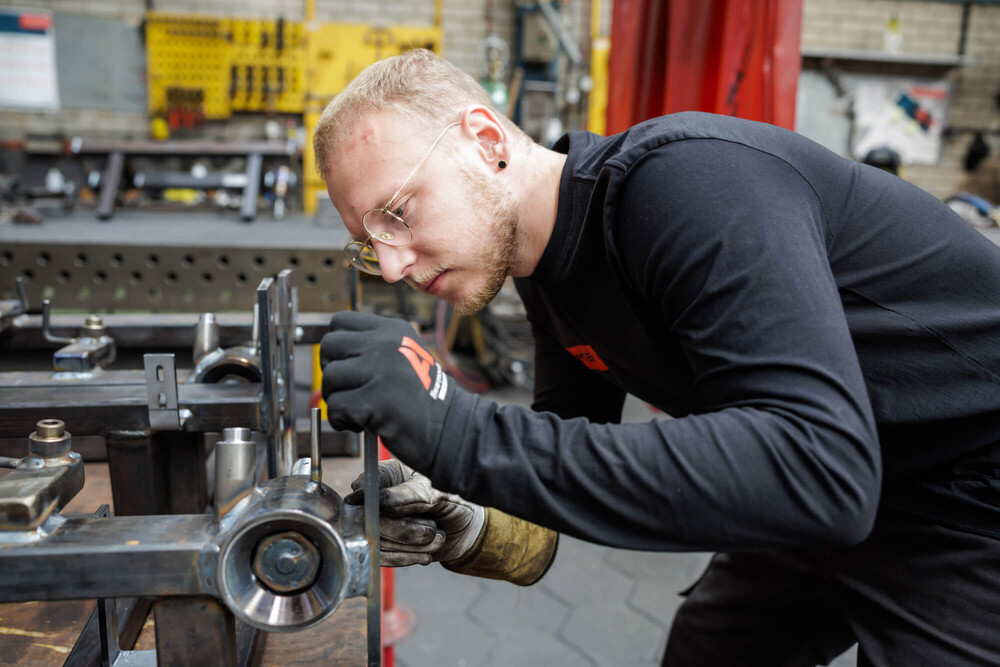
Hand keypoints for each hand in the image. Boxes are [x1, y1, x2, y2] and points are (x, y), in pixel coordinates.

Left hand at [321, 311, 461, 470]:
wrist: (451, 428)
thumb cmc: (424, 398)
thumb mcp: (405, 354)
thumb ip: (373, 346)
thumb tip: (331, 352)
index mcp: (392, 330)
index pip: (340, 322)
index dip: (337, 347)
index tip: (347, 366)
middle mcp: (385, 343)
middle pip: (329, 346)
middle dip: (333, 372)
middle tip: (351, 390)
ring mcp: (379, 370)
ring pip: (329, 378)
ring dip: (338, 399)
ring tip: (361, 409)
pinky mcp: (374, 400)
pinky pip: (335, 407)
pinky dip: (343, 421)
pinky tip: (363, 423)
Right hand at [344, 459, 485, 564]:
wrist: (465, 529)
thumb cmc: (453, 501)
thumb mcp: (438, 494)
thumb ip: (410, 496)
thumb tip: (382, 500)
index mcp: (391, 475)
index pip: (370, 481)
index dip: (367, 492)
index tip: (375, 503)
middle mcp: (380, 498)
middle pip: (371, 517)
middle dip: (404, 529)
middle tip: (432, 528)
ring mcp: (379, 523)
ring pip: (378, 540)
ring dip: (413, 544)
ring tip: (437, 537)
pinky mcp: (383, 546)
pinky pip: (384, 557)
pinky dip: (408, 557)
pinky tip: (427, 552)